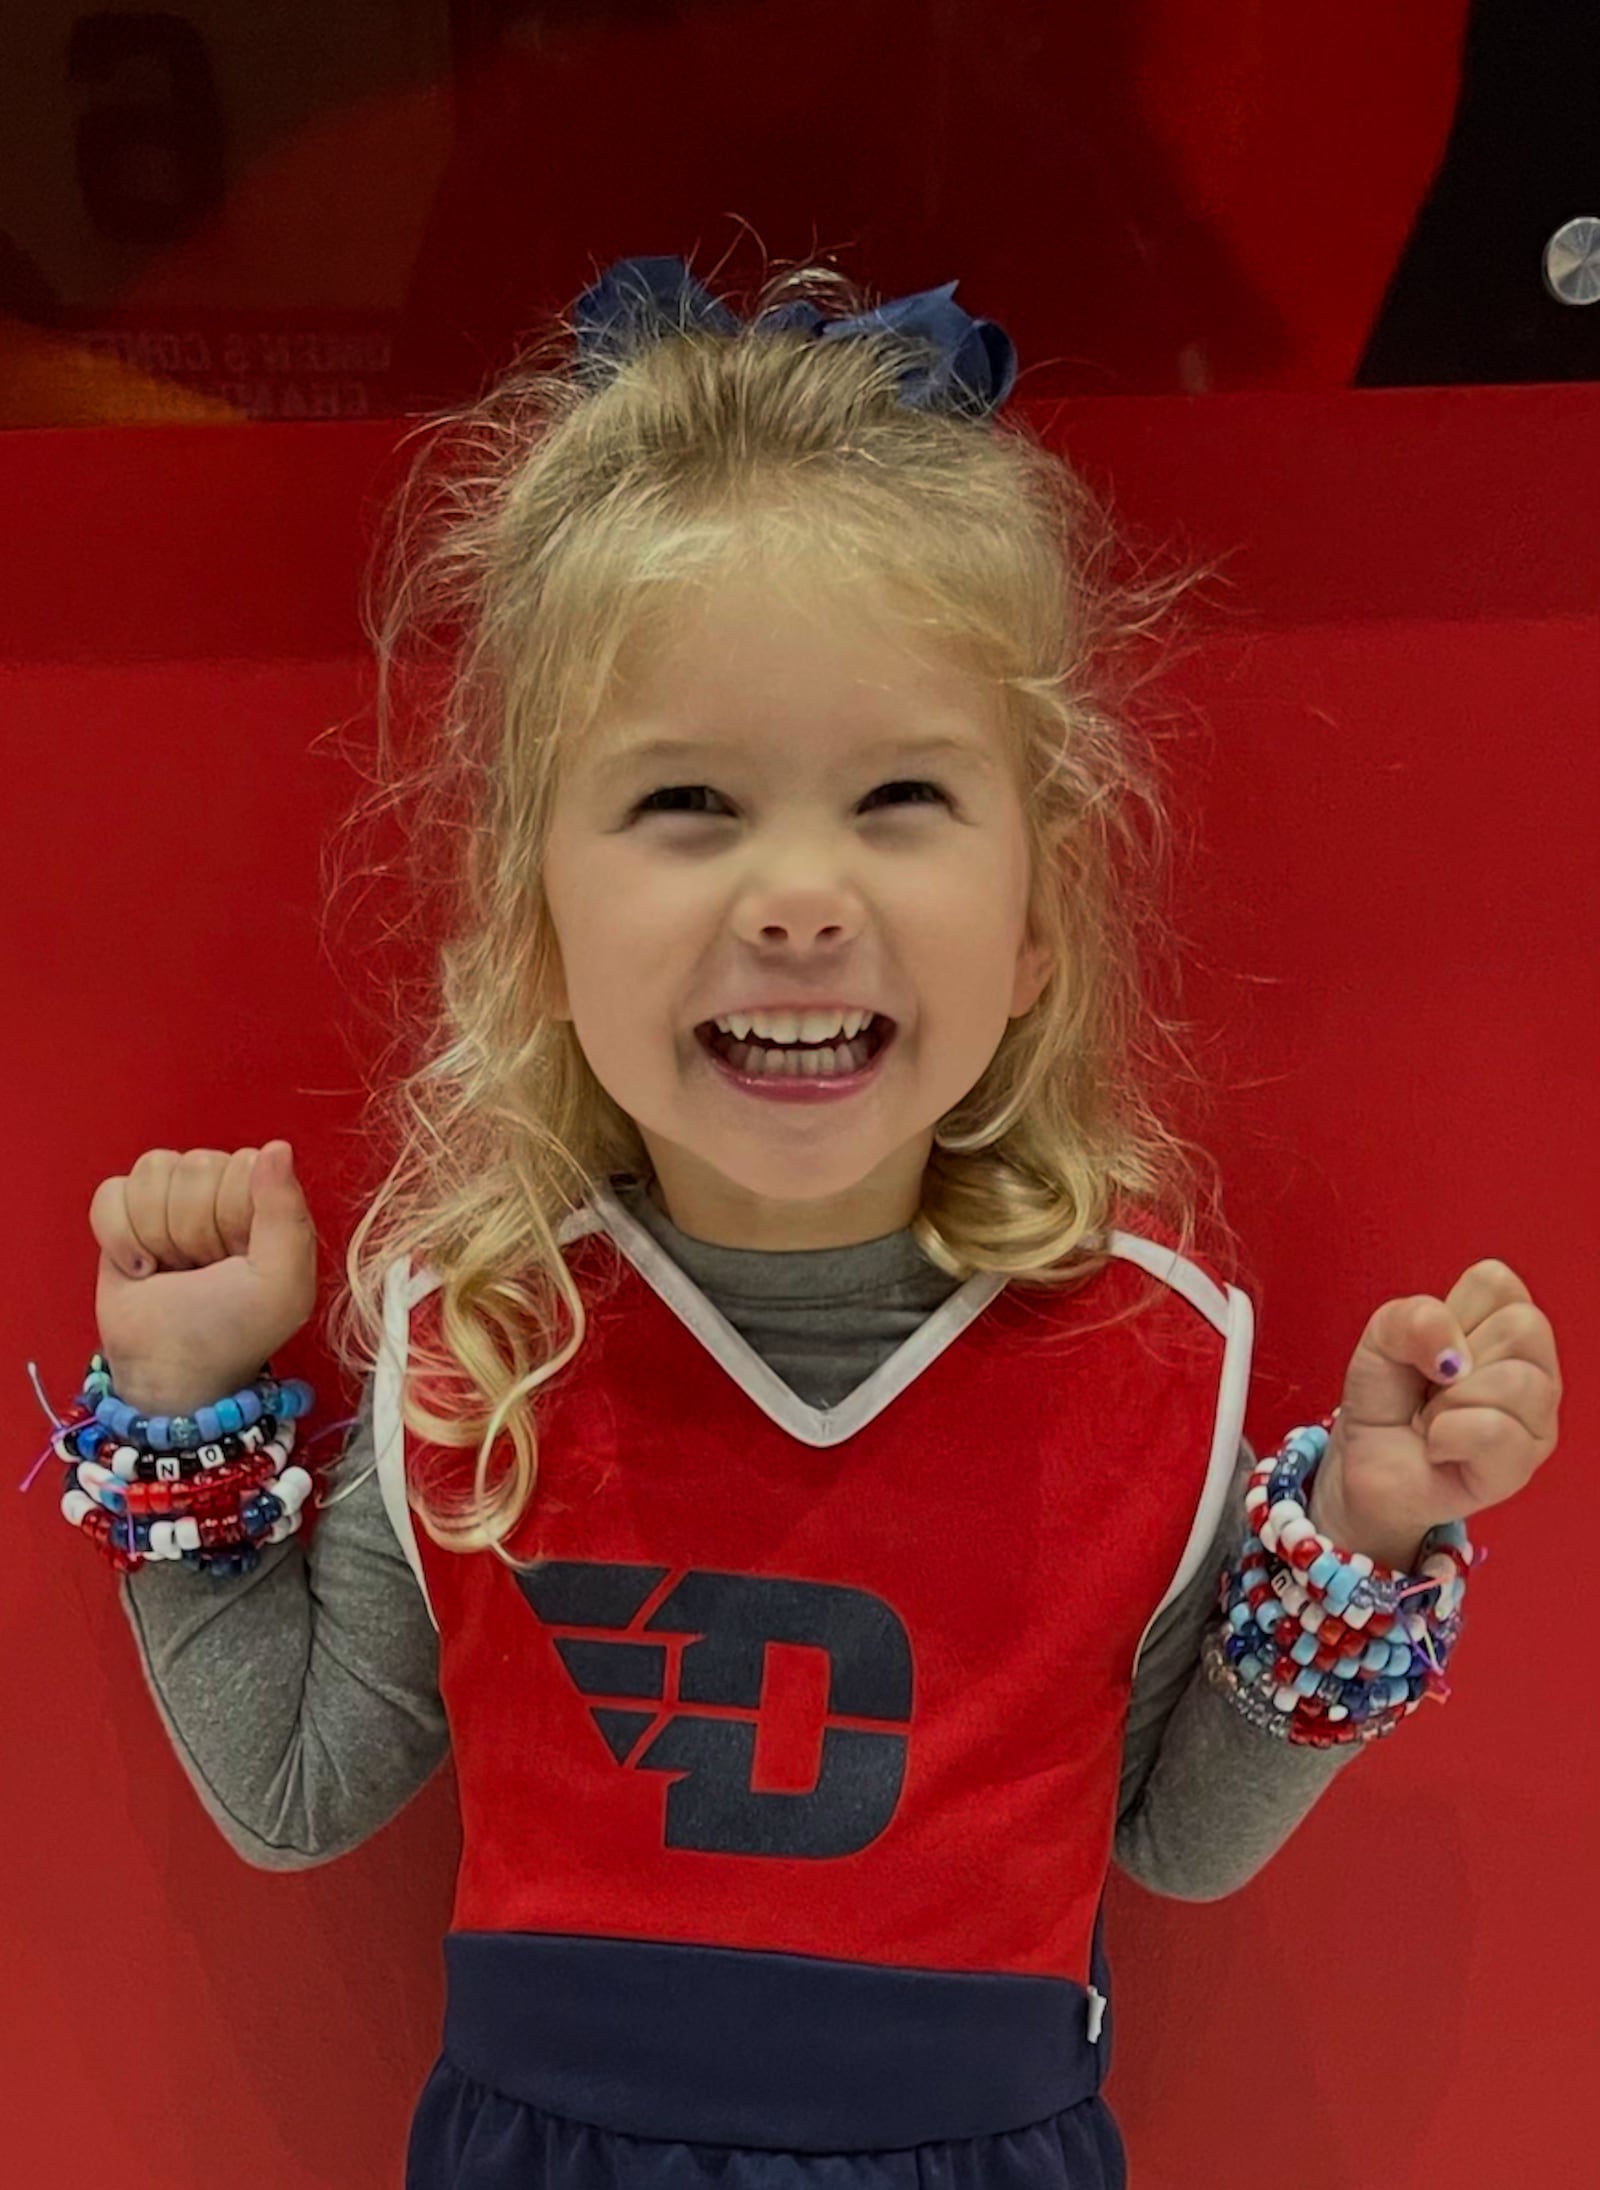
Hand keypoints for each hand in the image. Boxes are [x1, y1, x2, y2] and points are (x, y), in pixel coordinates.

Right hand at [89, 1143, 319, 1414]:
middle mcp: (222, 1190)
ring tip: (174, 1269)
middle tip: (204, 1270)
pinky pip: (112, 1191)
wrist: (169, 1369)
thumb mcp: (281, 1283)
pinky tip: (141, 1267)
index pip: (245, 1164)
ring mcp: (172, 1198)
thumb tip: (277, 1147)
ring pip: (154, 1172)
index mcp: (268, 1201)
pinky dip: (119, 1236)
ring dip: (158, 1232)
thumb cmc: (233, 1329)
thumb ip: (287, 1214)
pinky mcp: (126, 1213)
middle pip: (196, 1165)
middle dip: (195, 1229)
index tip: (238, 1257)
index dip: (234, 1215)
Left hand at [1309, 1260, 1561, 1571]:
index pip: (1498, 1282)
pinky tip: (1438, 1446)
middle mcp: (1537, 1371)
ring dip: (1449, 1402)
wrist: (1365, 1463)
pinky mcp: (1519, 1469)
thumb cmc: (1387, 1398)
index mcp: (1509, 1328)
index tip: (1432, 1348)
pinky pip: (1494, 1432)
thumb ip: (1412, 1318)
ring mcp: (1536, 1422)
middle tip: (1434, 1387)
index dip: (1450, 1310)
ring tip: (1435, 1419)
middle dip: (1453, 1358)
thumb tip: (1455, 1354)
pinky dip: (1447, 1435)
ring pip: (1516, 1382)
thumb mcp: (1382, 1338)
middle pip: (1522, 1327)